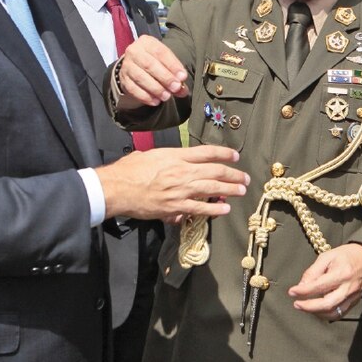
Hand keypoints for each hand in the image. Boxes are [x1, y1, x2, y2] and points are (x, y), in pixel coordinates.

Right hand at [95, 144, 248, 220]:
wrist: (117, 188)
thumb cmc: (129, 169)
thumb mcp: (151, 155)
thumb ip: (167, 158)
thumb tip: (174, 161)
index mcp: (176, 156)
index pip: (207, 152)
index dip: (224, 153)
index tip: (235, 155)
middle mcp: (182, 171)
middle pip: (215, 171)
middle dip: (233, 174)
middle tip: (244, 177)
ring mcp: (180, 190)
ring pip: (212, 188)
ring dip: (230, 189)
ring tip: (241, 190)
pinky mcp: (175, 206)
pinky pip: (200, 208)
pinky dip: (214, 209)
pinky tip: (225, 209)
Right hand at [117, 35, 189, 107]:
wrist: (137, 66)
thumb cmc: (157, 62)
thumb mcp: (167, 62)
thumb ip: (176, 74)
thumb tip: (182, 89)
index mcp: (147, 42)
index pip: (161, 52)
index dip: (173, 65)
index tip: (183, 77)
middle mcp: (134, 51)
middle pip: (149, 64)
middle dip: (165, 77)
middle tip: (176, 88)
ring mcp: (127, 65)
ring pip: (140, 77)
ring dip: (155, 88)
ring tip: (166, 97)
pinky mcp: (123, 79)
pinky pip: (133, 89)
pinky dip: (145, 96)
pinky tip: (155, 101)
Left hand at [288, 243, 361, 320]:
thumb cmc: (346, 255)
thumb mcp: (328, 256)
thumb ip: (314, 271)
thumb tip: (301, 285)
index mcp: (342, 273)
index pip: (319, 286)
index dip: (303, 291)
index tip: (292, 292)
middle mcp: (348, 287)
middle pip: (327, 304)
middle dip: (309, 307)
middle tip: (296, 304)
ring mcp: (352, 297)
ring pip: (333, 313)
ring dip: (316, 313)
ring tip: (305, 306)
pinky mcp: (354, 302)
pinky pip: (339, 314)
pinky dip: (326, 314)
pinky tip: (317, 309)